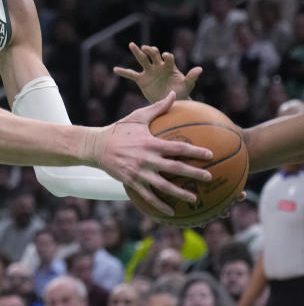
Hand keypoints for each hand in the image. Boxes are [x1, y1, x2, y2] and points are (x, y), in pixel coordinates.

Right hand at [89, 92, 212, 215]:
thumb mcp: (137, 117)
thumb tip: (173, 94)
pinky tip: (171, 212)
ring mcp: (139, 172)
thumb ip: (157, 108)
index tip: (210, 155)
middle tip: (209, 178)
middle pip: (175, 168)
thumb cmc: (119, 130)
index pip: (178, 148)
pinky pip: (148, 195)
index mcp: (151, 143)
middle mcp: (147, 159)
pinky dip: (159, 204)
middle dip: (194, 174)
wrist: (96, 146)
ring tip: (195, 199)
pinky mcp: (131, 182)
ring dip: (180, 193)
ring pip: (164, 186)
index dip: (195, 151)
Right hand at [114, 43, 201, 102]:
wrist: (170, 102)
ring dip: (137, 52)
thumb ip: (192, 77)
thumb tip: (200, 69)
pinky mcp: (141, 80)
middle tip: (146, 48)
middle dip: (150, 50)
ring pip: (142, 60)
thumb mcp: (187, 86)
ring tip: (131, 44)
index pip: (168, 58)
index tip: (165, 56)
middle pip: (153, 55)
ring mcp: (149, 72)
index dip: (166, 56)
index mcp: (170, 67)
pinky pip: (131, 74)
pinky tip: (115, 69)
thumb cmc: (181, 93)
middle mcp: (158, 67)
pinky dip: (123, 72)